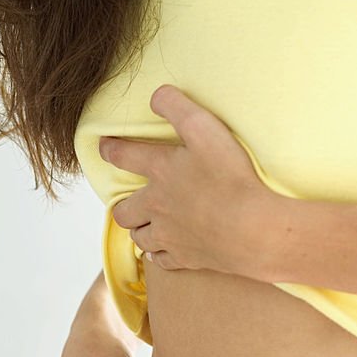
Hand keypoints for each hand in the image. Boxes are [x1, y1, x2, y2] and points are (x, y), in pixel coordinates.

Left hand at [99, 85, 272, 274]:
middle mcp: (157, 206)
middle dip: (122, 206)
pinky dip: (160, 255)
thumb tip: (156, 95)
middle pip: (123, 211)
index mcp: (161, 172)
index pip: (124, 156)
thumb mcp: (206, 129)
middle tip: (127, 202)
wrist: (252, 230)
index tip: (104, 147)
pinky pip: (161, 261)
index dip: (111, 149)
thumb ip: (178, 107)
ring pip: (140, 238)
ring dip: (140, 231)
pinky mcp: (186, 258)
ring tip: (146, 226)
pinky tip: (165, 250)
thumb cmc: (231, 177)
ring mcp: (170, 236)